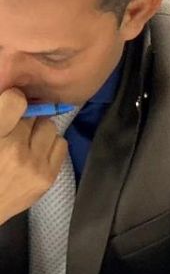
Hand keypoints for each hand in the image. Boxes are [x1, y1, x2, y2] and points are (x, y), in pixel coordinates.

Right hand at [0, 89, 68, 226]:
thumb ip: (0, 116)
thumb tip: (13, 95)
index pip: (15, 101)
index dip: (12, 99)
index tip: (10, 104)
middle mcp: (14, 150)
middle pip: (33, 114)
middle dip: (23, 119)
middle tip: (11, 130)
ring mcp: (35, 165)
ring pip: (49, 127)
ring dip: (37, 131)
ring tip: (23, 142)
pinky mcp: (48, 177)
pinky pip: (60, 144)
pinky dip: (49, 145)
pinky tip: (34, 153)